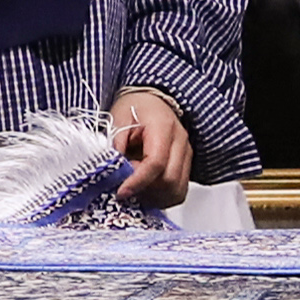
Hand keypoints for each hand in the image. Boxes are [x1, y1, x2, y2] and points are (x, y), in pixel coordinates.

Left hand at [108, 86, 191, 209]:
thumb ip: (115, 144)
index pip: (156, 162)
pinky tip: (146, 191)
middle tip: (125, 185)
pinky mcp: (186, 165)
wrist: (151, 102)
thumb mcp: (118, 119)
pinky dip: (161, 197)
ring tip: (135, 188)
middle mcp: (180, 142)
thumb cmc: (134, 108)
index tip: (121, 191)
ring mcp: (186, 155)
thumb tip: (113, 170)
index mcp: (163, 127)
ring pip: (176, 190)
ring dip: (154, 197)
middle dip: (145, 190)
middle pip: (170, 180)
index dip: (138, 181)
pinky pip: (178, 191)